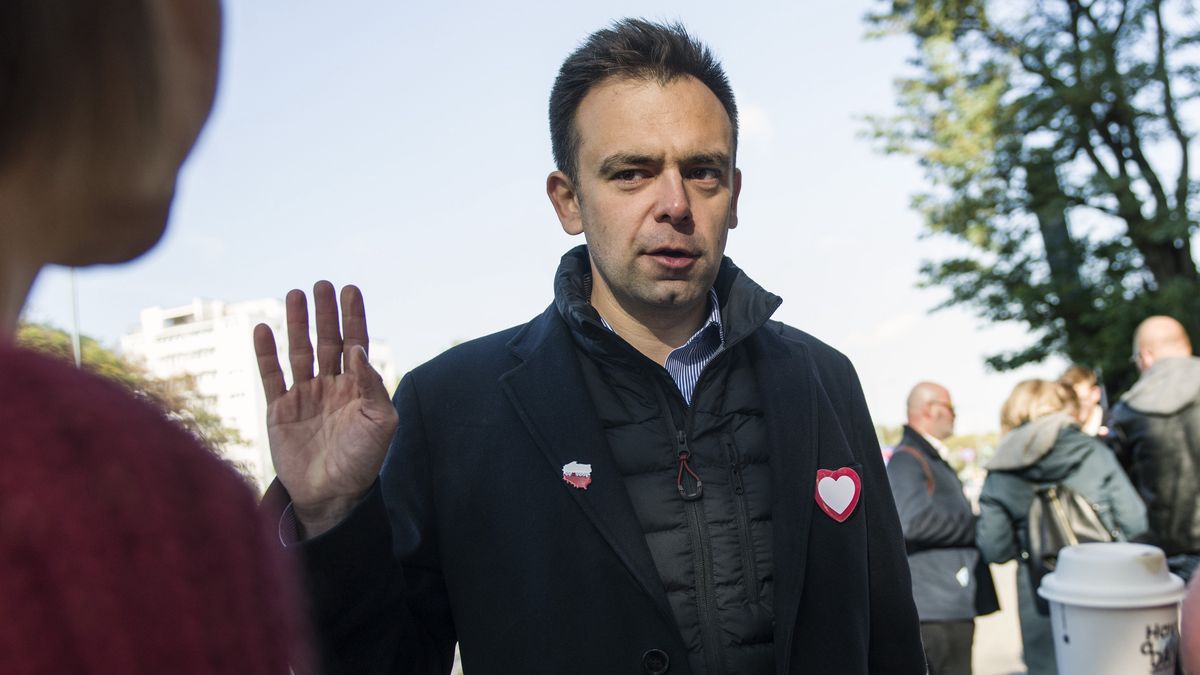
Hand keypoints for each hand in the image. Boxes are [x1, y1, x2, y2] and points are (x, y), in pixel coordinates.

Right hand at [254, 281, 398, 537]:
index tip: (350, 290)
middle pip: (327, 340)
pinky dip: (266, 354)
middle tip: (322, 284)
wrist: (331, 495)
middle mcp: (331, 386)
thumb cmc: (362, 461)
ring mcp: (304, 396)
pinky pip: (271, 376)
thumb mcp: (380, 423)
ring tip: (294, 294)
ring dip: (296, 324)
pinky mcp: (280, 410)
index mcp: (357, 388)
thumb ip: (372, 385)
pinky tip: (263, 329)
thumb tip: (357, 350)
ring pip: (300, 351)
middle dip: (325, 313)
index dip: (353, 317)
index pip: (356, 343)